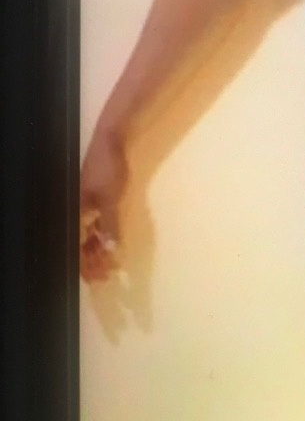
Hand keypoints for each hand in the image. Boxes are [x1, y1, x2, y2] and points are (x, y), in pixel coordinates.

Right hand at [80, 124, 128, 282]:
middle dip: (92, 262)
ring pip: (88, 235)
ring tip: (113, 263)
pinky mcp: (96, 199)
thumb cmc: (107, 169)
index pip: (75, 247)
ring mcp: (86, 206)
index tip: (99, 279)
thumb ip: (110, 224)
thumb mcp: (110, 199)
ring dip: (98, 250)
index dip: (86, 265)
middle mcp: (76, 212)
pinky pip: (96, 224)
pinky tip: (112, 244)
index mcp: (75, 212)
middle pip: (80, 244)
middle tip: (109, 275)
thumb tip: (110, 249)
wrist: (110, 142)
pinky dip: (103, 236)